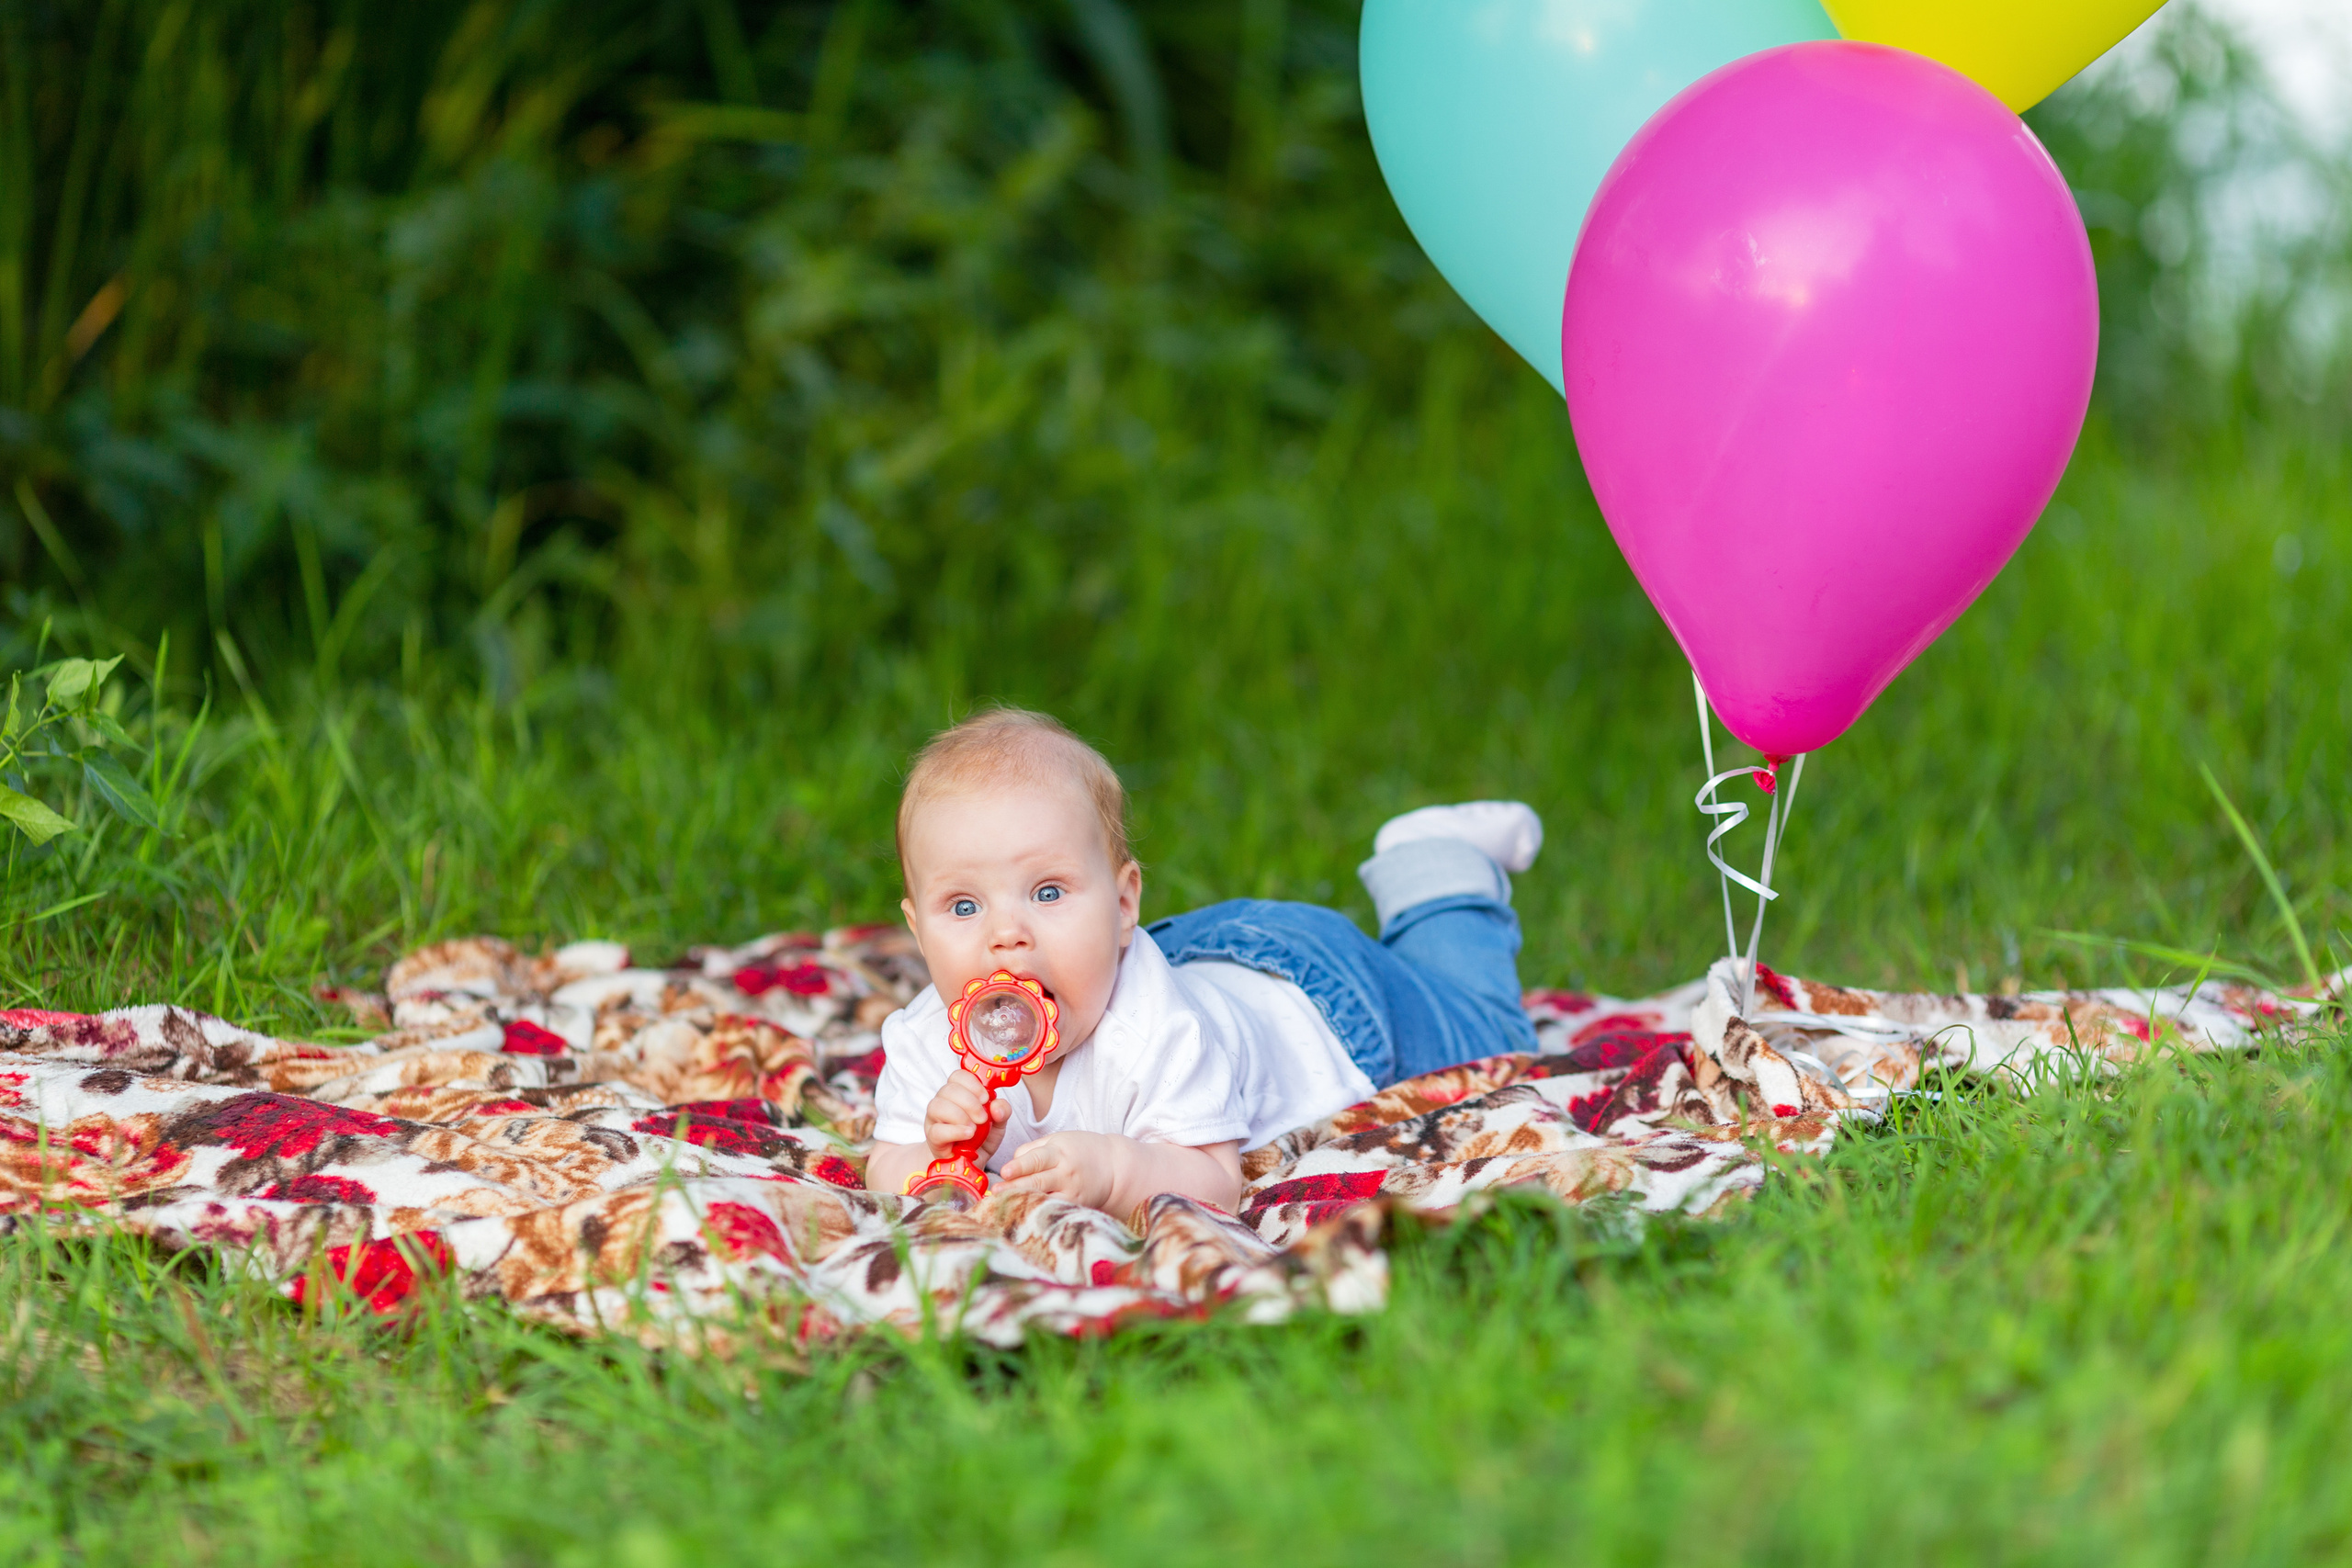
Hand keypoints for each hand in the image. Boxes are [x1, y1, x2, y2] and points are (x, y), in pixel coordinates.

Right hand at [923, 1068, 1008, 1162]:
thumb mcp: (998, 1125)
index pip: (958, 1076)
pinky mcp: (932, 1139)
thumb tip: (996, 1105)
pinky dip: (955, 1131)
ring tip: (974, 1129)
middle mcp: (943, 1102)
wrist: (969, 1165)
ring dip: (960, 1115)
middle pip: (949, 1089)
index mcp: (959, 1094)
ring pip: (938, 1105)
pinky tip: (968, 1135)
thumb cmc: (980, 1140)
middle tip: (983, 1118)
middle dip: (970, 1102)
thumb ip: (1002, 1112)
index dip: (972, 1083)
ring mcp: (934, 1120)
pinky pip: (937, 1130)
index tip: (986, 1098)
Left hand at [998, 1131, 1120, 1208]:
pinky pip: (1053, 1210)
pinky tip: (1022, 1215)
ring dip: (1023, 1202)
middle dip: (1015, 1187)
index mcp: (1059, 1152)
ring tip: (1003, 1206)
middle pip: (1037, 1181)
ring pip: (1044, 1198)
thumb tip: (1010, 1165)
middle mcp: (1065, 1173)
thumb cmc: (1079, 1150)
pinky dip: (1038, 1212)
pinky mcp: (1075, 1206)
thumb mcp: (1058, 1140)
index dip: (1020, 1166)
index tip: (1004, 1172)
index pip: (1036, 1159)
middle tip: (995, 1192)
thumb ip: (1032, 1149)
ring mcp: (1071, 1192)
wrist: (1113, 1167)